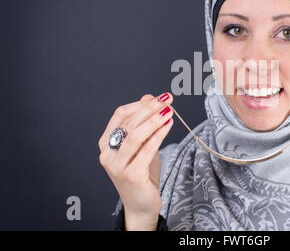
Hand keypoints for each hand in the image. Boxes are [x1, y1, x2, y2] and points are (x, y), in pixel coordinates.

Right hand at [98, 92, 173, 229]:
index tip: (159, 97)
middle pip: (129, 123)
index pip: (120, 115)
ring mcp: (116, 166)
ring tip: (169, 111)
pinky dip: (158, 135)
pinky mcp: (130, 175)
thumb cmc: (142, 173)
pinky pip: (146, 150)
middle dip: (150, 109)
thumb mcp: (142, 145)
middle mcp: (107, 154)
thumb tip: (149, 97)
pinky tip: (168, 126)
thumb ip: (144, 123)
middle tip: (167, 101)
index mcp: (106, 143)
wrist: (141, 204)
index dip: (140, 104)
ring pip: (135, 135)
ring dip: (154, 120)